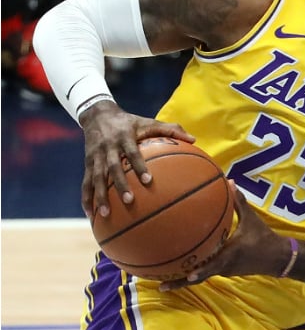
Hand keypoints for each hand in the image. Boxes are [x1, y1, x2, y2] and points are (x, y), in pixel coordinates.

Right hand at [79, 100, 194, 218]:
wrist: (98, 115)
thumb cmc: (130, 122)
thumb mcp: (149, 121)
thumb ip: (172, 129)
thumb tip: (194, 139)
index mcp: (124, 137)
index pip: (132, 153)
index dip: (139, 166)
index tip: (148, 181)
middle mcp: (108, 147)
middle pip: (112, 168)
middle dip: (119, 185)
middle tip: (129, 200)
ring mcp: (95, 156)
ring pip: (96, 178)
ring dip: (100, 196)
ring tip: (106, 214)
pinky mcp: (87, 163)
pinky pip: (85, 183)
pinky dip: (87, 198)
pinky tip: (91, 214)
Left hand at [160, 181, 287, 290]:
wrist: (278, 257)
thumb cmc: (264, 237)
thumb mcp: (252, 218)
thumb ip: (239, 202)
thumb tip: (230, 182)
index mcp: (230, 254)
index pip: (213, 267)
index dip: (199, 273)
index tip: (185, 277)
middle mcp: (224, 267)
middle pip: (199, 277)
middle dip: (180, 282)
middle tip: (160, 285)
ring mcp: (224, 271)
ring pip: (202, 275)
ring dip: (185, 279)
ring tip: (165, 280)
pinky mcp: (226, 271)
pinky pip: (208, 271)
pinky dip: (195, 271)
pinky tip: (185, 266)